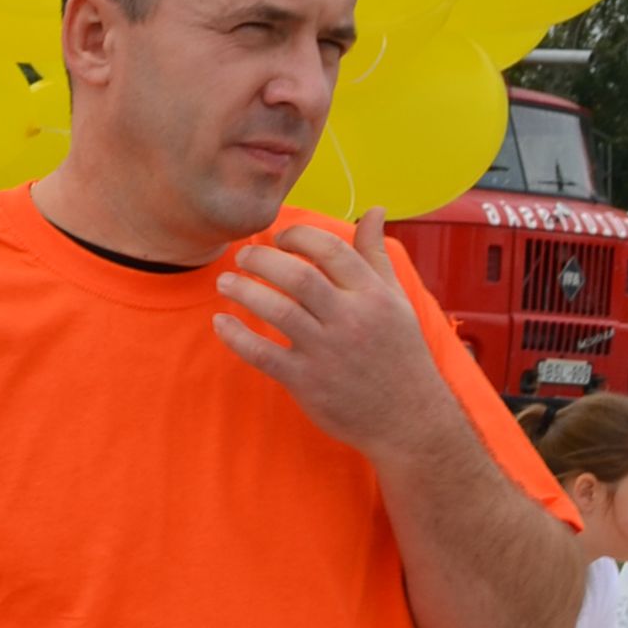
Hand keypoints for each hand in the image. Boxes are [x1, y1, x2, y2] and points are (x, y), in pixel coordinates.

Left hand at [213, 212, 437, 453]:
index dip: (298, 236)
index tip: (278, 238)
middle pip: (298, 275)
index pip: (330, 249)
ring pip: (278, 310)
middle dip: (262, 259)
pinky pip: (263, 354)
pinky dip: (237, 337)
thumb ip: (376, 255)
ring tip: (225, 282)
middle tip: (242, 256)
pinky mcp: (307, 381)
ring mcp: (327, 350)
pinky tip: (220, 323)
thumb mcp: (396, 299)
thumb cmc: (399, 353)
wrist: (407, 418)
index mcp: (373, 294)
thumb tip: (376, 210)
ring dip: (244, 292)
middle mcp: (351, 318)